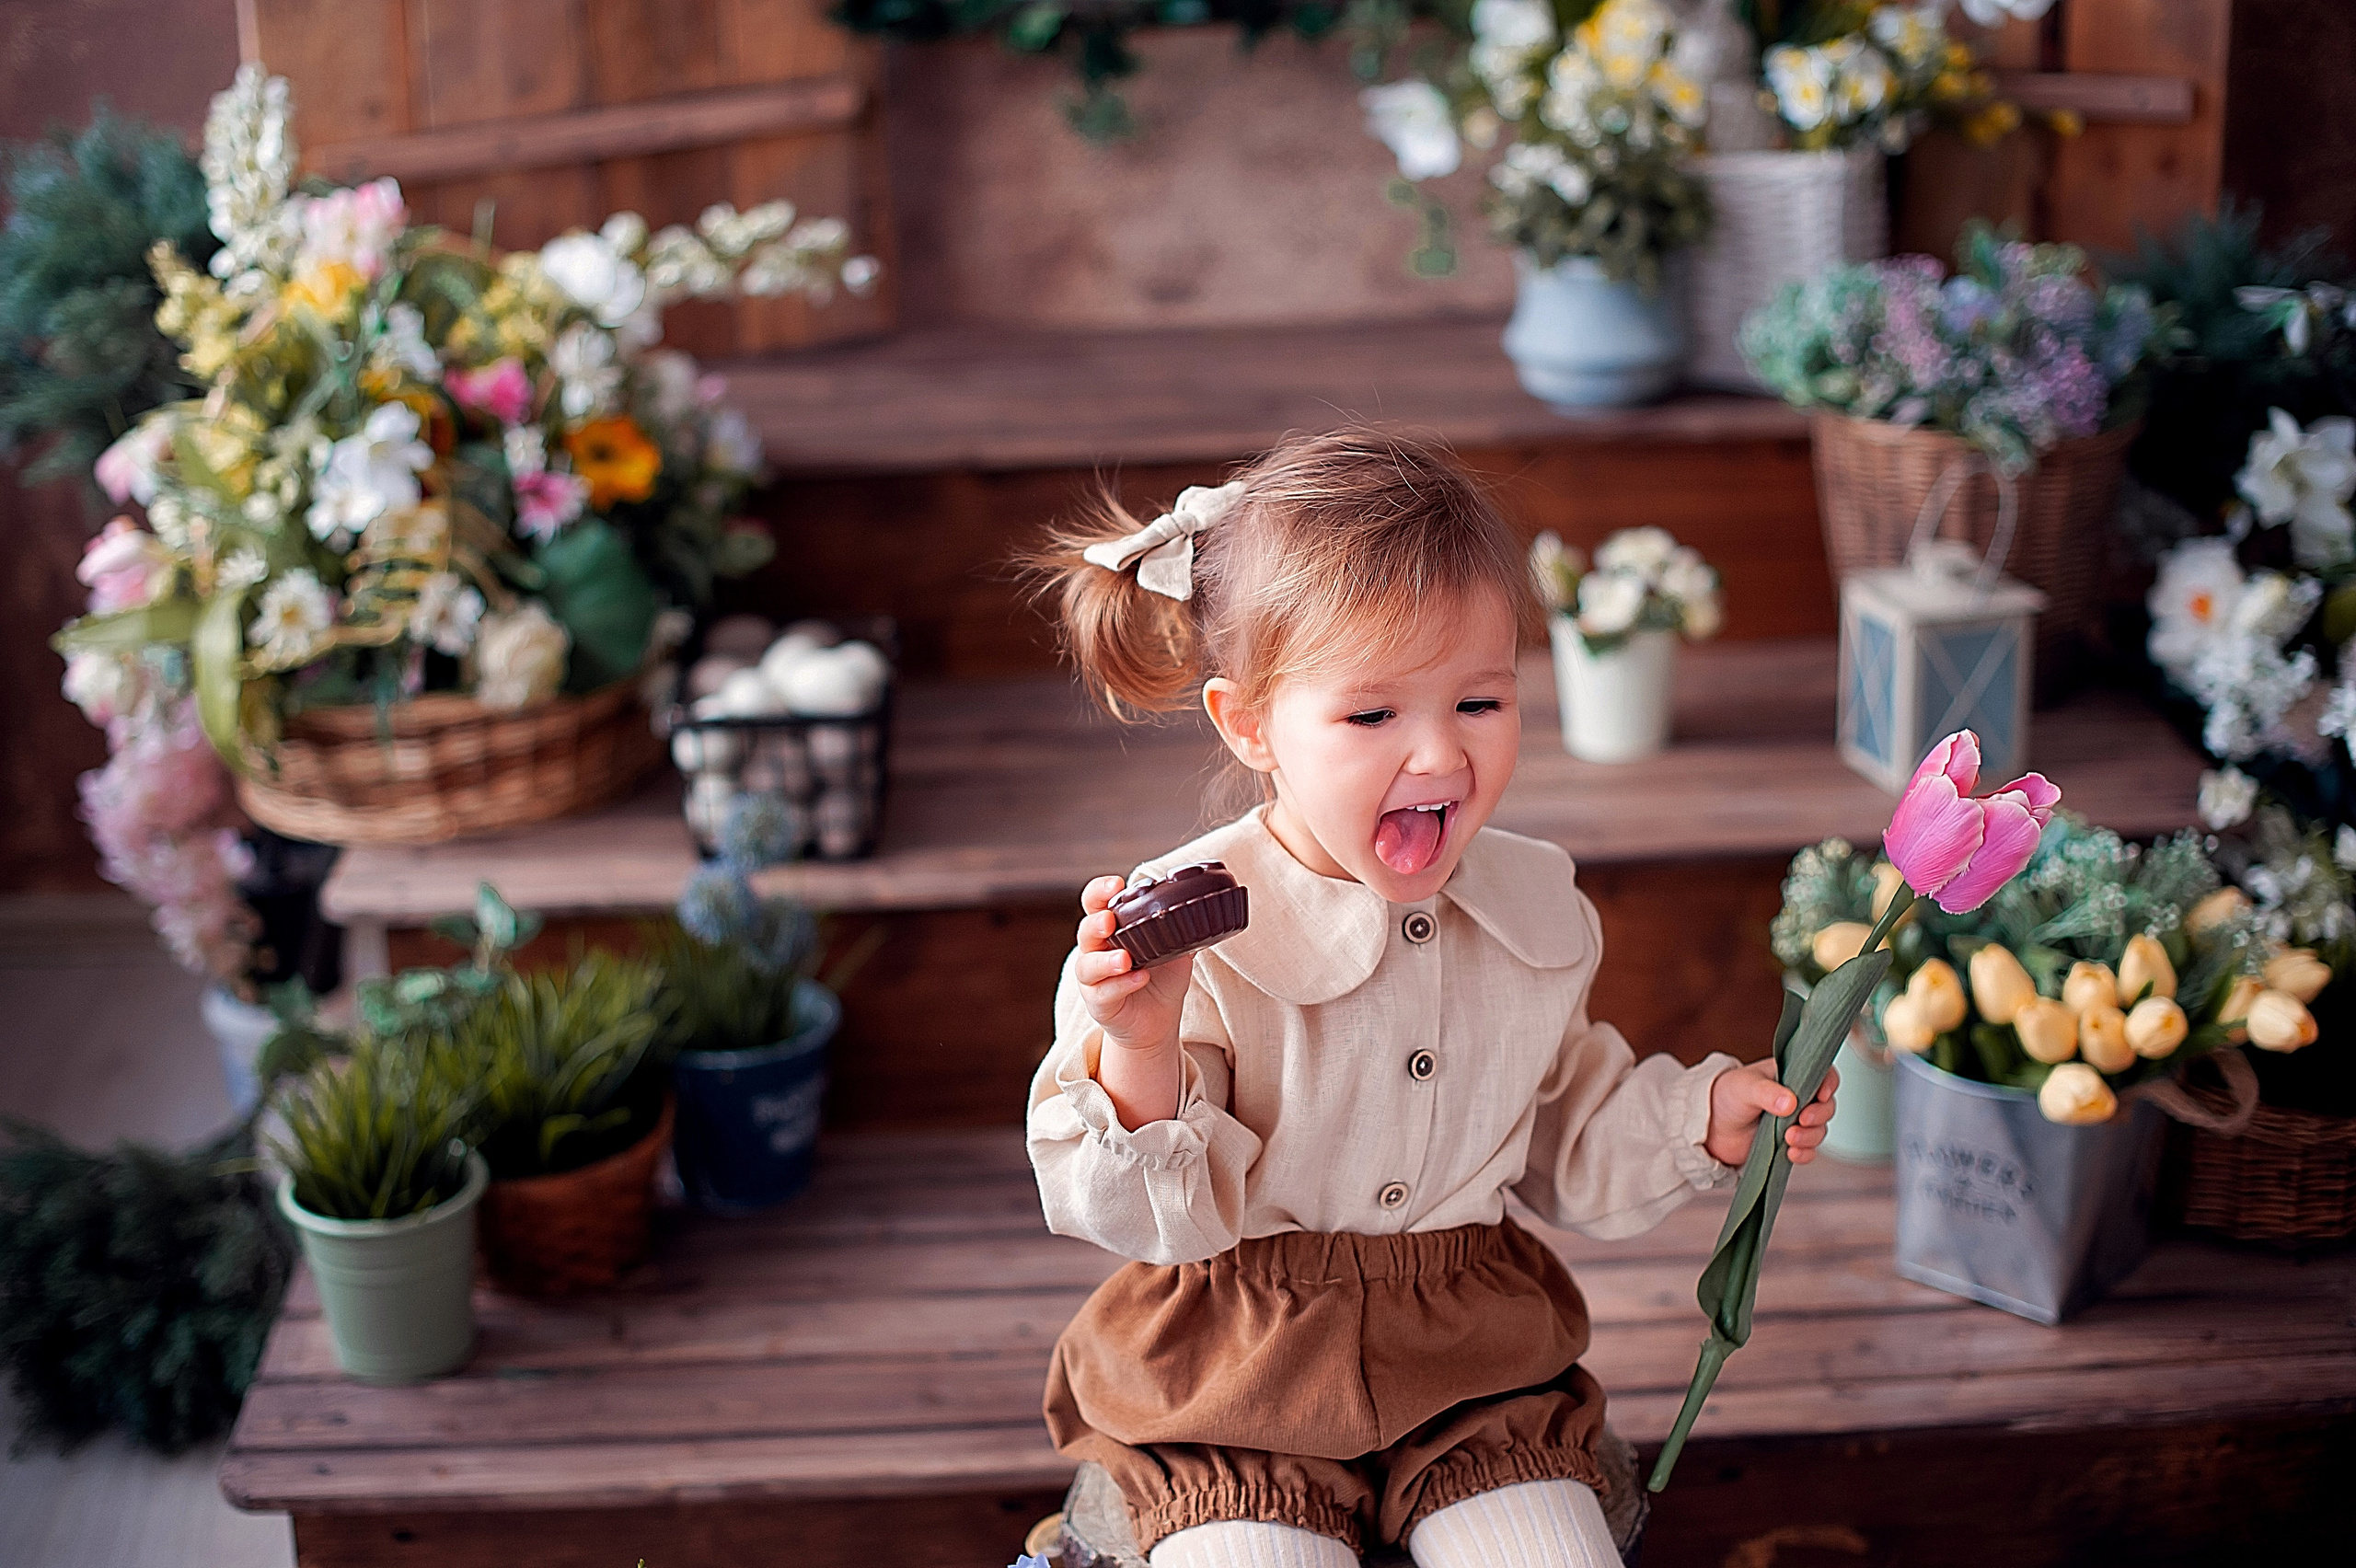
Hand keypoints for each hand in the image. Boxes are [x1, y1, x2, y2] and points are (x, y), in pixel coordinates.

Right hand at [1074, 875, 1193, 1052]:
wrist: (1158, 1023)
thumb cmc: (1161, 981)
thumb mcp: (1176, 951)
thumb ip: (1180, 930)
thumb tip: (1202, 909)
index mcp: (1112, 929)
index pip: (1096, 904)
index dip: (1100, 891)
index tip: (1116, 884)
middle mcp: (1096, 950)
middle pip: (1085, 930)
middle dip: (1096, 923)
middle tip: (1111, 920)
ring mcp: (1093, 978)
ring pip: (1088, 964)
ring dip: (1106, 960)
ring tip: (1125, 959)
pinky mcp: (1098, 1003)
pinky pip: (1104, 992)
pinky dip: (1122, 984)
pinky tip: (1140, 979)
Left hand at [1704, 1059, 1839, 1167]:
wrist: (1709, 1126)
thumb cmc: (1726, 1095)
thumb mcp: (1744, 1087)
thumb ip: (1767, 1093)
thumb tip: (1791, 1103)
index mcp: (1790, 1075)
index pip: (1823, 1074)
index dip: (1829, 1083)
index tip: (1821, 1095)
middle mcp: (1798, 1098)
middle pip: (1826, 1106)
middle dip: (1819, 1115)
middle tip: (1801, 1120)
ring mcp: (1794, 1122)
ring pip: (1819, 1130)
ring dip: (1810, 1137)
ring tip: (1789, 1139)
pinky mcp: (1789, 1143)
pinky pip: (1808, 1151)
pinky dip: (1805, 1153)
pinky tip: (1791, 1154)